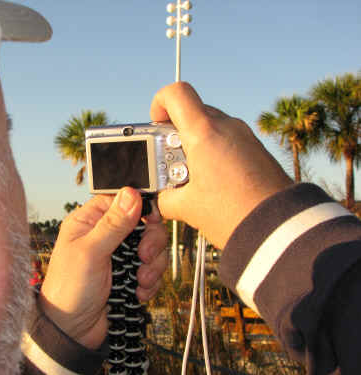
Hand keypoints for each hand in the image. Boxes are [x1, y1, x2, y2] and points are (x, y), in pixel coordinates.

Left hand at [39, 187, 167, 348]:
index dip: (141, 208)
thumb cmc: (68, 289)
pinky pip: (152, 270)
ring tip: (141, 280)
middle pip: (143, 224)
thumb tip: (132, 193)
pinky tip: (139, 292)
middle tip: (144, 257)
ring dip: (153, 265)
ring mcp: (119, 256)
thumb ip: (113, 223)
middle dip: (151, 241)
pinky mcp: (129, 275)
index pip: (122, 201)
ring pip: (152, 247)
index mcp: (90, 221)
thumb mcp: (90, 252)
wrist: (71, 331)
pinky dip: (151, 281)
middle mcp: (106, 235)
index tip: (152, 220)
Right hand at [151, 82, 292, 248]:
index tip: (156, 126)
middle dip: (174, 135)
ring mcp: (245, 136)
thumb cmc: (234, 214)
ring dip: (194, 147)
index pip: (176, 94)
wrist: (281, 228)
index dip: (159, 103)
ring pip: (209, 128)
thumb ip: (166, 199)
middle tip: (169, 164)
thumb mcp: (188, 208)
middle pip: (191, 113)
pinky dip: (213, 155)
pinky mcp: (257, 150)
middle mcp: (227, 126)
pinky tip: (213, 184)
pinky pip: (227, 141)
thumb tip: (161, 200)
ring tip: (192, 180)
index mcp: (204, 133)